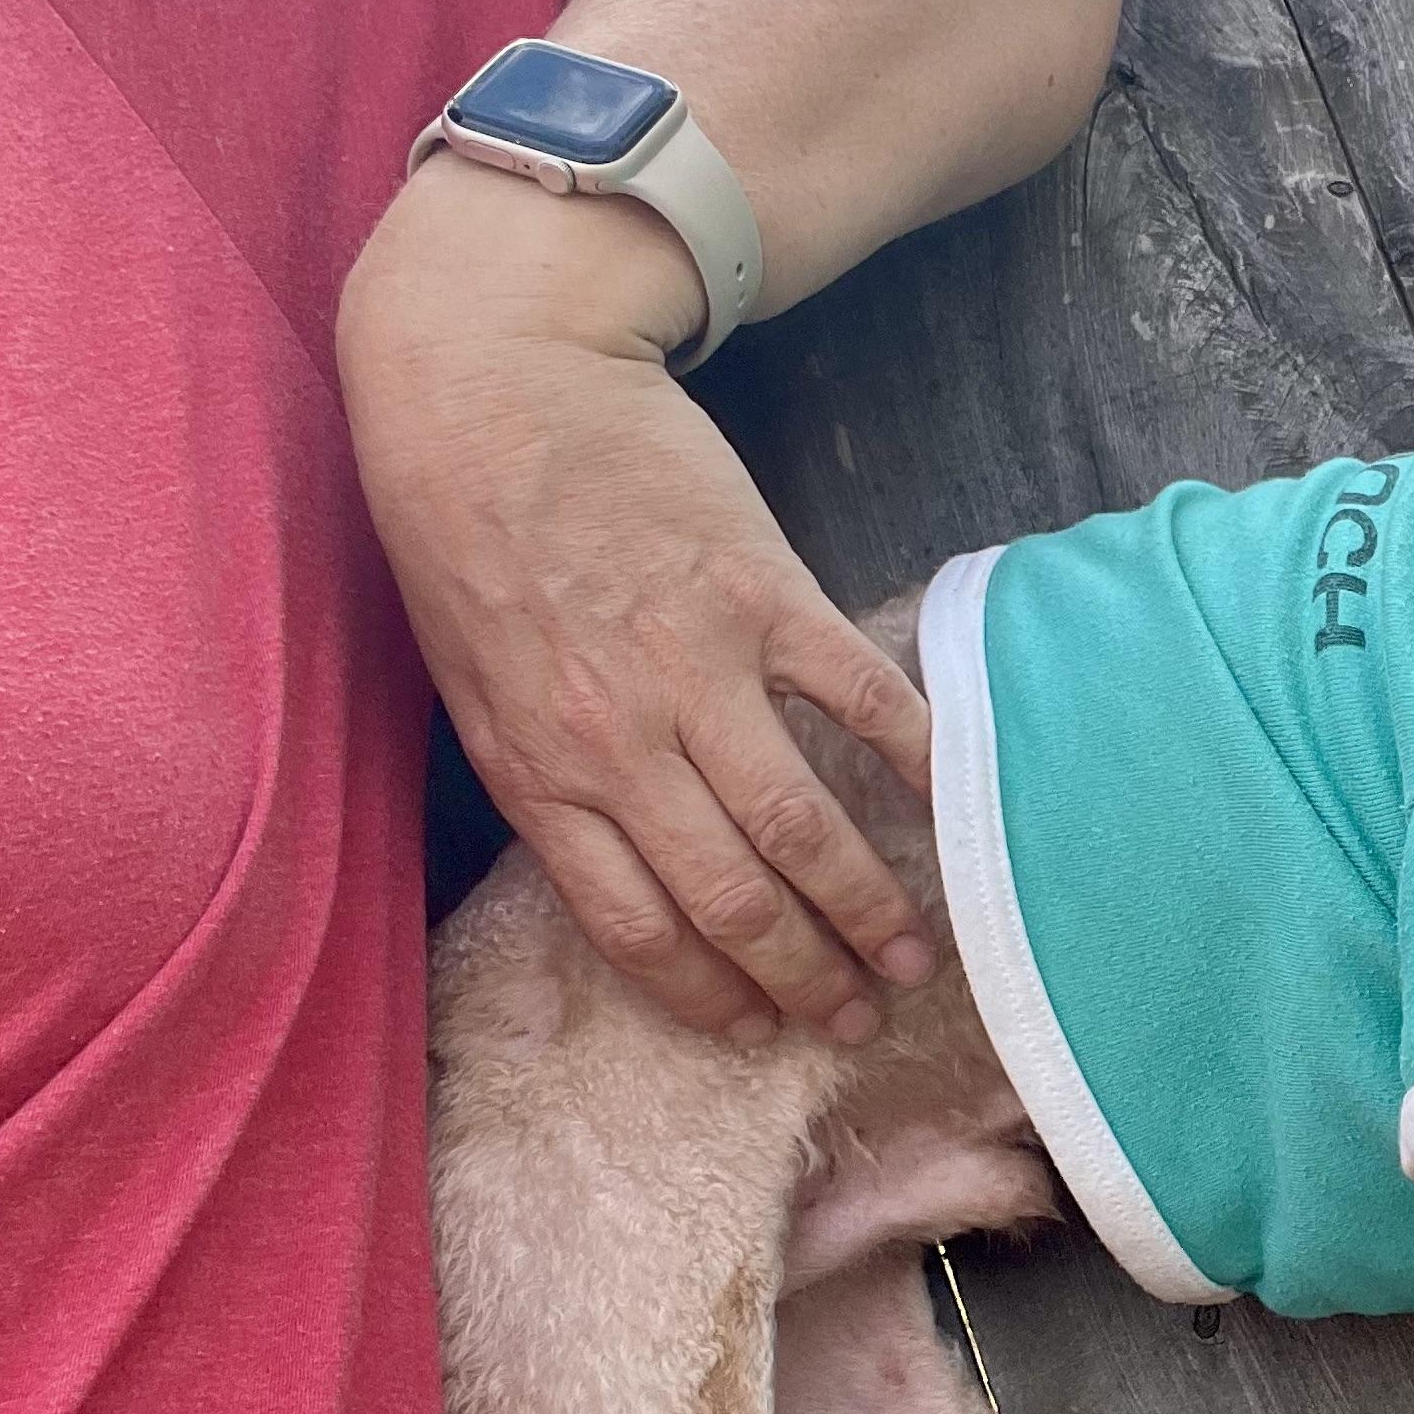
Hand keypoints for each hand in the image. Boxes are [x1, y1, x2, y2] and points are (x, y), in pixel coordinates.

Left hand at [338, 162, 934, 1043]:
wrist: (487, 380)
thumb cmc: (461, 529)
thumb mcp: (467, 683)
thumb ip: (544, 772)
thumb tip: (628, 857)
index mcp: (537, 774)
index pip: (637, 930)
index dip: (710, 997)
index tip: (760, 1033)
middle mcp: (618, 744)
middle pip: (733, 902)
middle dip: (806, 980)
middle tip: (859, 1018)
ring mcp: (696, 669)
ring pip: (801, 829)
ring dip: (869, 907)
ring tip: (916, 953)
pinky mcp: (763, 593)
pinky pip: (858, 698)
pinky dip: (916, 760)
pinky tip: (953, 803)